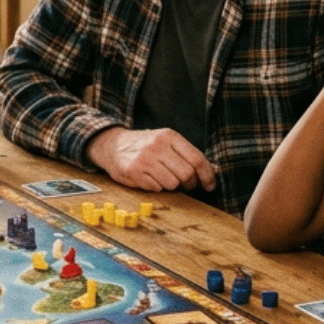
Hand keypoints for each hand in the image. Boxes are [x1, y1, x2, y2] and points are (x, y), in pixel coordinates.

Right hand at [86, 127, 216, 192]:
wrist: (112, 145)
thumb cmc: (145, 146)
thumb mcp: (165, 141)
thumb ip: (186, 154)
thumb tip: (211, 172)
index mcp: (169, 136)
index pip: (197, 158)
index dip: (207, 175)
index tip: (210, 185)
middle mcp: (157, 145)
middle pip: (187, 174)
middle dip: (190, 184)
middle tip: (186, 185)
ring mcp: (144, 158)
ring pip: (172, 184)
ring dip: (172, 186)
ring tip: (164, 178)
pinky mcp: (134, 171)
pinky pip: (157, 188)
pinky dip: (157, 188)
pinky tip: (150, 179)